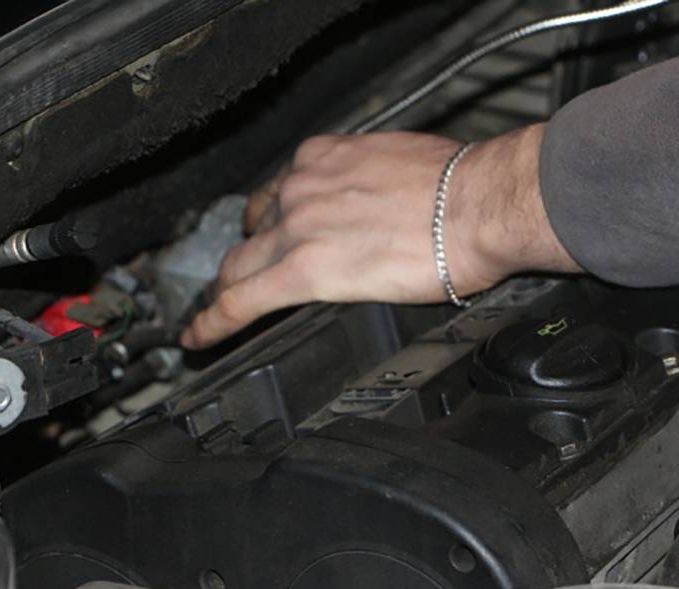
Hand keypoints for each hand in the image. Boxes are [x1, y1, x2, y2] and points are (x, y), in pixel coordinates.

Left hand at [181, 123, 579, 348]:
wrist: (478, 205)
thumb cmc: (462, 185)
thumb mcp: (406, 165)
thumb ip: (377, 185)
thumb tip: (387, 207)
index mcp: (327, 159)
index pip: (280, 192)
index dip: (271, 219)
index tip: (269, 231)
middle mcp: (302, 187)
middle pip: (254, 228)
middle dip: (249, 254)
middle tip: (249, 276)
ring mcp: (297, 227)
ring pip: (240, 265)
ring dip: (230, 288)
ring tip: (219, 314)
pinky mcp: (303, 271)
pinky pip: (240, 301)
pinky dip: (214, 322)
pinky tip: (200, 339)